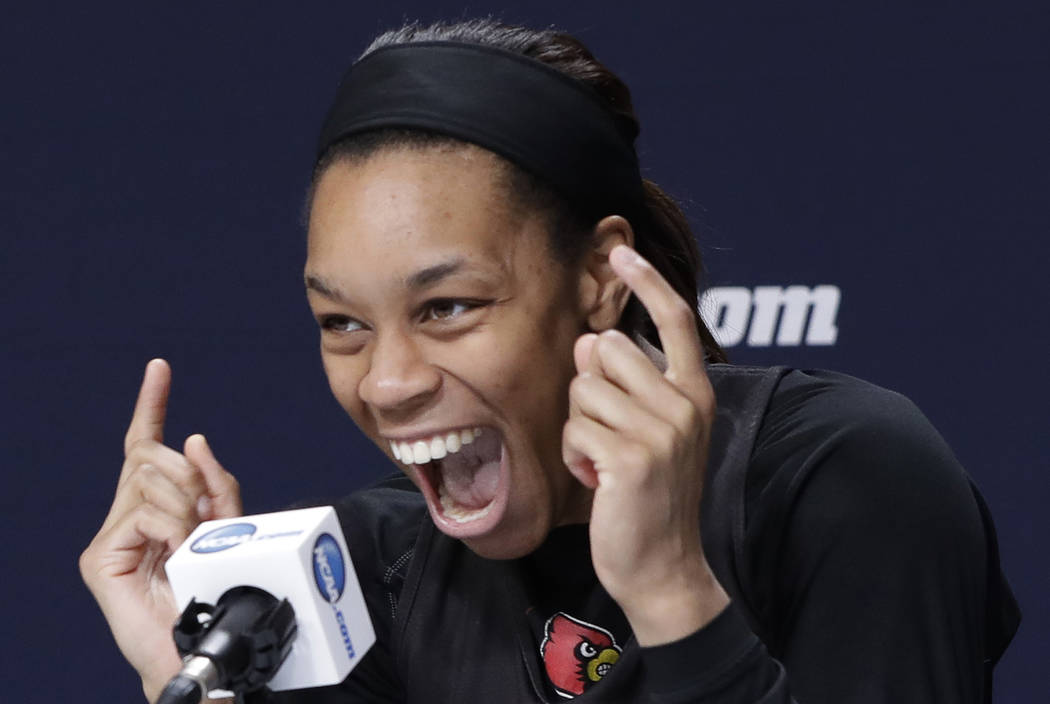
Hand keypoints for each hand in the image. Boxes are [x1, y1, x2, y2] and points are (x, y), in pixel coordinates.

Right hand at [79, 359, 241, 701]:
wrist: (197, 646)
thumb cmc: (212, 591)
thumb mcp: (225, 526)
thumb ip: (215, 485)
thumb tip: (195, 439)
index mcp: (155, 505)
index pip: (146, 445)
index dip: (152, 404)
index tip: (159, 367)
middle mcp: (127, 516)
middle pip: (155, 456)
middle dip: (193, 479)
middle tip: (202, 520)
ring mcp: (112, 537)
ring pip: (151, 478)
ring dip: (185, 508)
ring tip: (190, 545)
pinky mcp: (101, 558)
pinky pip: (145, 513)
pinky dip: (171, 527)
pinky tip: (177, 550)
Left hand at [562, 245, 728, 645]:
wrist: (662, 565)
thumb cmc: (648, 495)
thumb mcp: (647, 432)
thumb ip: (625, 384)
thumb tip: (591, 342)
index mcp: (695, 393)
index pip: (676, 322)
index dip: (648, 283)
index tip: (623, 252)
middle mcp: (685, 405)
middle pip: (606, 351)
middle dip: (589, 390)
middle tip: (609, 435)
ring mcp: (662, 431)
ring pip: (582, 390)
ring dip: (579, 428)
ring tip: (604, 461)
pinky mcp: (632, 458)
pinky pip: (573, 430)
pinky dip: (574, 456)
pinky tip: (599, 481)